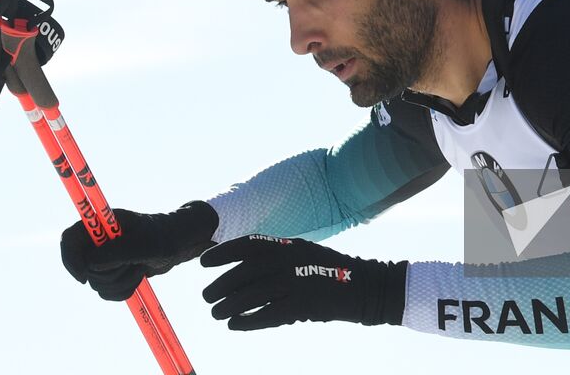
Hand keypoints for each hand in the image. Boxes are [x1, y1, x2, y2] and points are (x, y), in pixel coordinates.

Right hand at [60, 201, 218, 300]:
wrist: (179, 245)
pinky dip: (124, 291)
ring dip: (122, 282)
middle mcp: (99, 240)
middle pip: (84, 268)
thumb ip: (117, 252)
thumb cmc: (164, 238)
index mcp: (102, 223)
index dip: (71, 260)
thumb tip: (90, 265)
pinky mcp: (114, 272)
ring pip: (97, 284)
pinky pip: (107, 292)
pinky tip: (139, 277)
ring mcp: (105, 257)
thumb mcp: (144, 245)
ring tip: (141, 267)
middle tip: (132, 263)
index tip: (84, 277)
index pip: (69, 239)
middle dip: (109, 274)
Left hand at [200, 235, 405, 329]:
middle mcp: (290, 261)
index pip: (248, 245)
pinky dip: (248, 321)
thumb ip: (277, 255)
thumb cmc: (330, 270)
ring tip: (215, 313)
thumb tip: (242, 265)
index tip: (203, 263)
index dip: (223, 253)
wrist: (366, 286)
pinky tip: (235, 325)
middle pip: (245, 273)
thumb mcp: (304, 252)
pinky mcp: (303, 307)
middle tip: (206, 296)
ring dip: (229, 305)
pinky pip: (267, 315)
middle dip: (221, 284)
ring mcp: (296, 284)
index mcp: (289, 245)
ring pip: (251, 296)